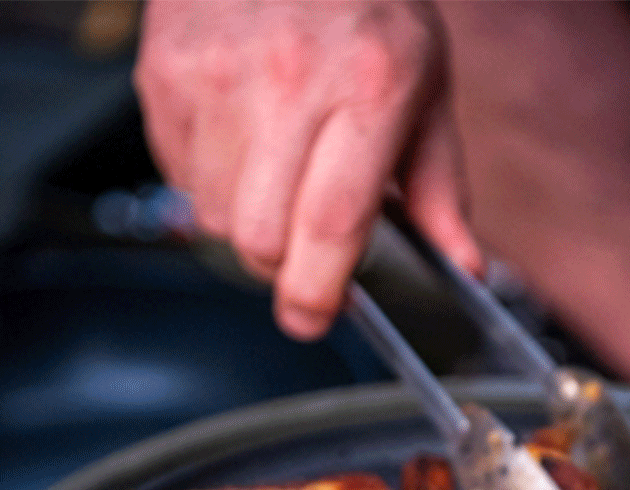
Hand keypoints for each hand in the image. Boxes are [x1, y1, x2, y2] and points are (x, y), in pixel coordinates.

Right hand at [135, 0, 481, 339]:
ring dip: (243, 218)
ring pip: (213, 218)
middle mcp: (287, 80)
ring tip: (273, 167)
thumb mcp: (425, 83)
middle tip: (303, 239)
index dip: (318, 291)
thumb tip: (464, 268)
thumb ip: (440, 187)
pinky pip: (178, 176)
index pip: (331, 224)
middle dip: (282, 263)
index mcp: (367, 88)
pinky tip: (237, 134)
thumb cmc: (362, 0)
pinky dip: (206, 178)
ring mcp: (216, 76)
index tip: (315, 318)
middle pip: (262, 240)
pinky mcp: (166, 74)